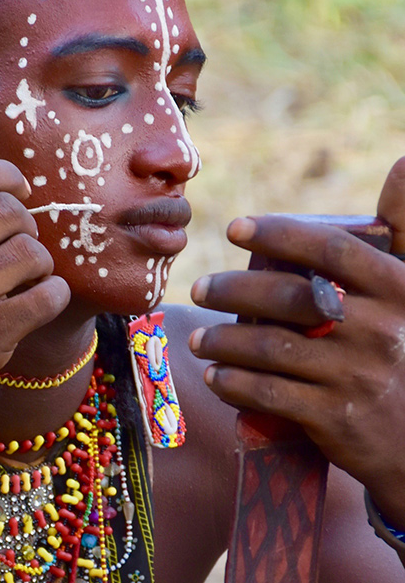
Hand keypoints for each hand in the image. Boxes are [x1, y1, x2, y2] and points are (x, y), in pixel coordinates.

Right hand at [0, 158, 69, 446]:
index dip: (6, 176)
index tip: (20, 189)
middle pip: (9, 210)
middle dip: (24, 228)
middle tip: (17, 253)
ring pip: (33, 252)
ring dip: (39, 267)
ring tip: (23, 285)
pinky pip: (48, 296)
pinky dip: (52, 297)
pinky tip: (38, 306)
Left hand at [188, 157, 404, 524]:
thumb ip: (402, 237)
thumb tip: (401, 164)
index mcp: (398, 291)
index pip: (331, 251)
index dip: (278, 233)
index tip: (235, 227)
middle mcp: (378, 331)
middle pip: (288, 299)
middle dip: (232, 290)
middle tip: (200, 288)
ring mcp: (355, 376)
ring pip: (270, 349)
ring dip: (223, 341)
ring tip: (199, 339)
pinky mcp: (334, 418)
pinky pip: (268, 394)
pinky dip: (234, 383)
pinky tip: (215, 377)